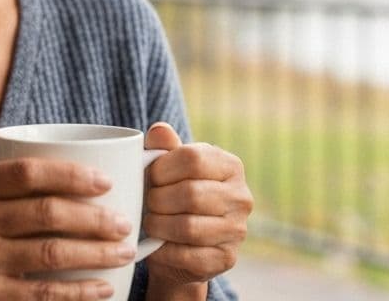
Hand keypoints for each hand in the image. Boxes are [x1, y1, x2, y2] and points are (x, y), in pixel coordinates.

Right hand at [0, 158, 138, 299]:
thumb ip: (0, 186)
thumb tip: (69, 170)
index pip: (27, 173)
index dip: (71, 174)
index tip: (105, 181)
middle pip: (47, 213)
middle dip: (95, 217)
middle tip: (125, 221)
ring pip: (51, 253)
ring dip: (96, 253)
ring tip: (125, 251)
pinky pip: (43, 293)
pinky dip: (78, 292)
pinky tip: (103, 288)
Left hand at [142, 123, 251, 298]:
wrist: (180, 246)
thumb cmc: (171, 197)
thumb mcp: (167, 169)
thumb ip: (163, 148)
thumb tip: (159, 130)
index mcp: (230, 166)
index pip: (193, 158)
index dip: (162, 168)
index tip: (150, 177)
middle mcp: (241, 197)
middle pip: (190, 193)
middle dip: (158, 199)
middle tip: (147, 203)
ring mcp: (238, 230)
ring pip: (188, 227)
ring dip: (159, 226)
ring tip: (149, 222)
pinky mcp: (227, 258)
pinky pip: (188, 256)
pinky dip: (164, 251)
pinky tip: (156, 245)